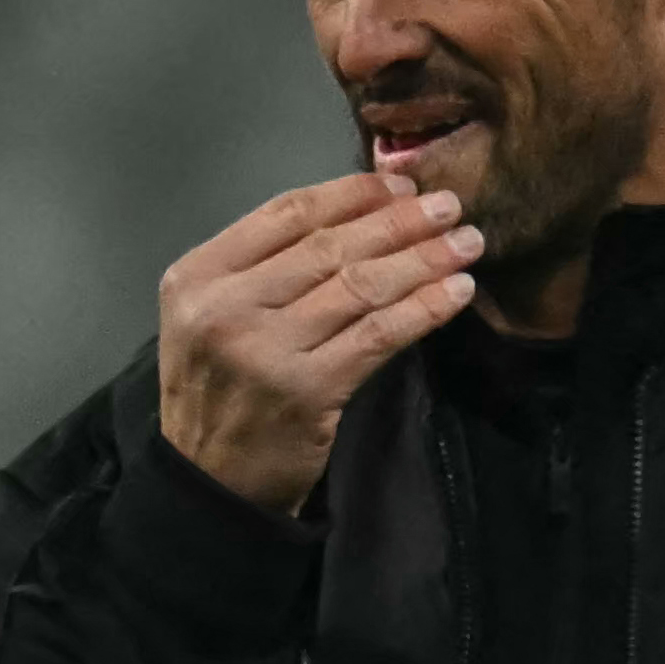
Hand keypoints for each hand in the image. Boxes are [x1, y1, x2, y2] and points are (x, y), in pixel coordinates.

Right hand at [156, 171, 488, 509]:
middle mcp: (226, 306)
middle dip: (398, 222)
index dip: (350, 194)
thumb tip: (362, 215)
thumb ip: (266, 270)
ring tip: (467, 243)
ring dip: (423, 260)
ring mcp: (265, 349)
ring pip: (361, 287)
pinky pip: (379, 335)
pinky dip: (424, 309)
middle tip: (449, 205)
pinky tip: (457, 293)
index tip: (400, 184)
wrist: (210, 479)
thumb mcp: (213, 317)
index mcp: (197, 275)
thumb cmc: (223, 390)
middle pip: (329, 246)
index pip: (285, 214)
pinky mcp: (308, 390)